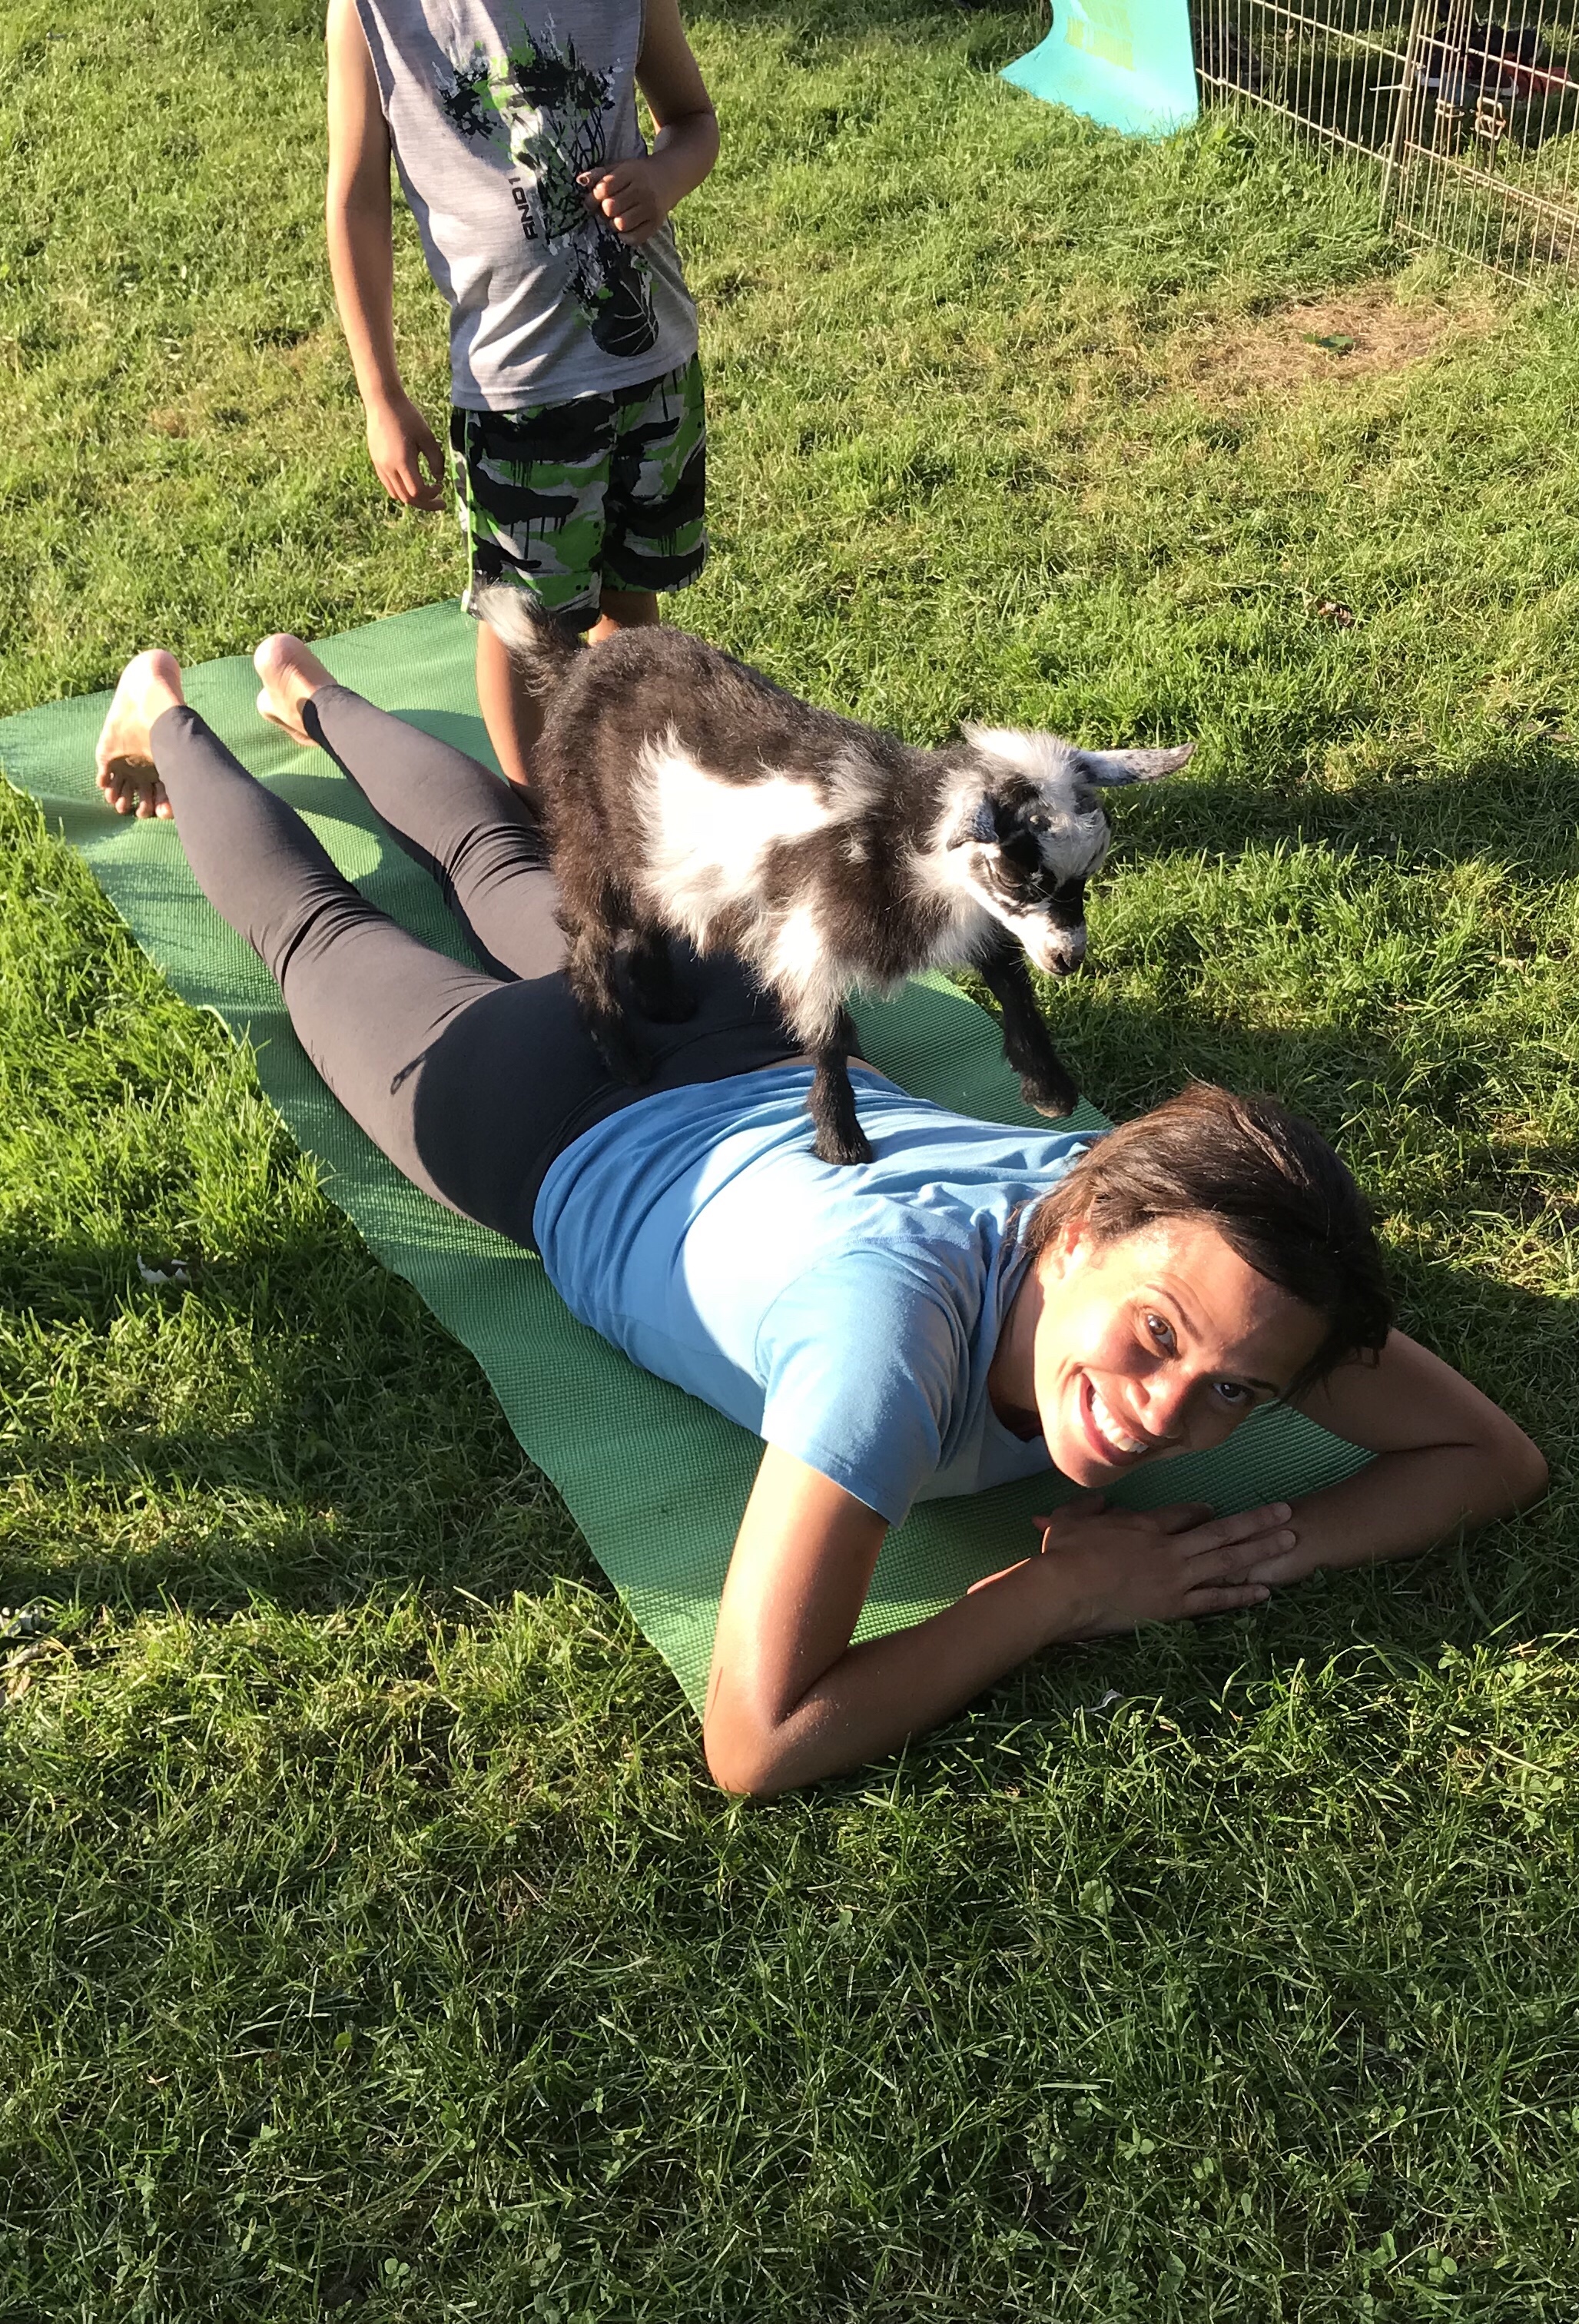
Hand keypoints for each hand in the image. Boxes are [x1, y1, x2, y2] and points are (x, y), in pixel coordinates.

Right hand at [365, 392, 445, 509]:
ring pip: (397, 494)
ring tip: (426, 494)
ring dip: (413, 498)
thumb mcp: (427, 437)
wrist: (382, 402)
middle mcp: (389, 468)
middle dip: (425, 503)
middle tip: (439, 502)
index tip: (441, 487)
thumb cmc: (407, 417)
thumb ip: (436, 460)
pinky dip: (402, 489)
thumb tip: (439, 478)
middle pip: (407, 498)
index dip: (432, 495)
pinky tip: (411, 482)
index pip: (417, 492)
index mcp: (403, 462)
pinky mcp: (376, 462)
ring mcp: (380, 466)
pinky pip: (389, 485)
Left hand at [578, 159, 668, 245]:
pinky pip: (634, 238)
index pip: (604, 188)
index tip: (594, 198)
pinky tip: (624, 228)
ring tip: (616, 217)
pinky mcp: (656, 224)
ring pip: (621, 224)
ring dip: (613, 224)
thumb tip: (580, 182)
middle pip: (610, 208)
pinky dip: (625, 236)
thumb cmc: (637, 174)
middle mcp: (642, 190)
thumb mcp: (619, 167)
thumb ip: (599, 174)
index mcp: (631, 172)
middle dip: (603, 210)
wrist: (669, 177)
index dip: (593, 196)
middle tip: (606, 208)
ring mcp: (651, 208)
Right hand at [1032, 1498, 1298, 1636]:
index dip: (1204, 1511)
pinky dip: (1240, 1594)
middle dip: (1256, 1521)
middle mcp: (1170, 1547)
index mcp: (1146, 1524)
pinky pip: (1215, 1600)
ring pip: (1227, 1560)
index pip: (1185, 1513)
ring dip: (1261, 1550)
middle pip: (1221, 1531)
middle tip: (1286, 1512)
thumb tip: (1100, 1501)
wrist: (1064, 1590)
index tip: (1216, 1509)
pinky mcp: (1174, 1607)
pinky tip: (1265, 1591)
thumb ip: (1089, 1507)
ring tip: (1290, 1540)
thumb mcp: (1070, 1519)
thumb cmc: (1063, 1555)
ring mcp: (1175, 1577)